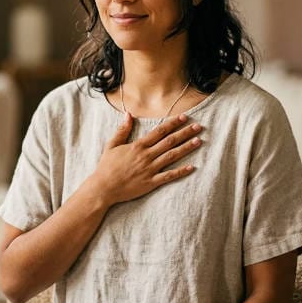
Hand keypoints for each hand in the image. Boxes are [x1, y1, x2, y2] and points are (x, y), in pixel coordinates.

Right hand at [88, 112, 202, 205]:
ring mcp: (150, 169)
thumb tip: (129, 114)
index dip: (173, 123)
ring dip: (186, 148)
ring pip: (172, 156)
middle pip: (169, 141)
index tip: (184, 117)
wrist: (103, 187)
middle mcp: (146, 156)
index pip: (159, 131)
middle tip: (198, 127)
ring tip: (198, 141)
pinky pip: (169, 176)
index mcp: (138, 146)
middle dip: (185, 133)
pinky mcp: (151, 182)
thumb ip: (122, 130)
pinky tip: (192, 167)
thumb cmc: (106, 167)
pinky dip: (181, 172)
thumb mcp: (111, 145)